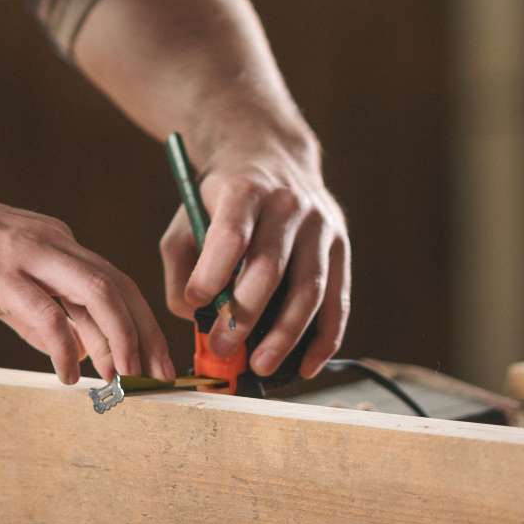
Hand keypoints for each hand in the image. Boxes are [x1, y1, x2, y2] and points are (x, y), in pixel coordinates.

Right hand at [0, 187, 177, 384]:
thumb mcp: (2, 280)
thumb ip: (35, 314)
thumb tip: (65, 348)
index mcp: (55, 242)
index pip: (114, 281)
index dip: (140, 321)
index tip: (154, 358)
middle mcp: (52, 243)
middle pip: (118, 286)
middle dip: (145, 333)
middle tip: (160, 376)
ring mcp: (28, 255)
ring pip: (96, 293)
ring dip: (119, 337)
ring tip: (126, 377)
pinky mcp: (1, 274)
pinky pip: (46, 314)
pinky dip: (64, 347)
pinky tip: (69, 375)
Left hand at [159, 141, 349, 378]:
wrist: (274, 156)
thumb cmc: (223, 199)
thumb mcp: (189, 215)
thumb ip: (181, 265)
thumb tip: (192, 315)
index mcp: (245, 189)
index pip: (232, 233)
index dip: (214, 271)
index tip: (196, 302)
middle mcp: (288, 204)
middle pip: (270, 267)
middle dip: (245, 315)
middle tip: (222, 350)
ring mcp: (320, 225)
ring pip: (309, 288)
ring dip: (286, 334)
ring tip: (260, 366)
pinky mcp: (342, 246)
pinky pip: (338, 300)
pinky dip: (325, 339)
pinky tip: (305, 367)